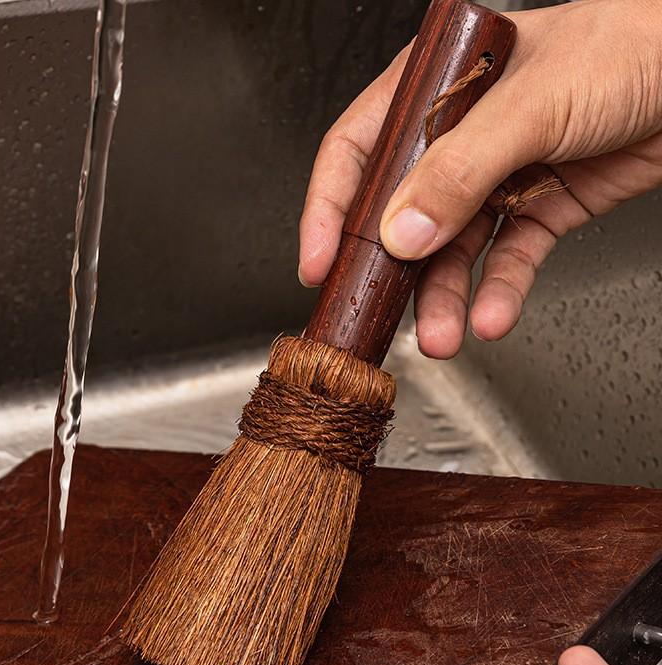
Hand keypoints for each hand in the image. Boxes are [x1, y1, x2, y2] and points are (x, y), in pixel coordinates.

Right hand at [299, 0, 661, 357]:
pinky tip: (490, 317)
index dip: (329, 207)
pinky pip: (505, 261)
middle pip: (398, 213)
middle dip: (389, 269)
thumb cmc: (633, 46)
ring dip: (441, 297)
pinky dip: (497, 293)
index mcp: (436, 91)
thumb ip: (460, 172)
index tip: (318, 261)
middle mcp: (458, 137)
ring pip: (450, 250)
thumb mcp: (532, 104)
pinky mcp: (535, 209)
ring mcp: (496, 177)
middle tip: (375, 311)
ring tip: (440, 334)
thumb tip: (401, 231)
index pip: (358, 150)